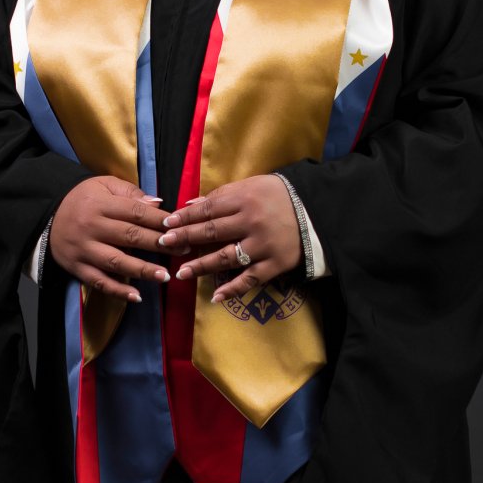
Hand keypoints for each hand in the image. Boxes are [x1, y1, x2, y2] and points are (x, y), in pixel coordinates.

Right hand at [50, 176, 169, 301]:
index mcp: (101, 204)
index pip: (135, 212)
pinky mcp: (77, 268)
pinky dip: (117, 290)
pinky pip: (99, 282)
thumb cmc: (82, 198)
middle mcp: (92, 227)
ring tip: (165, 276)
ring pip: (117, 261)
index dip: (159, 220)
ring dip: (143, 270)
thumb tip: (158, 204)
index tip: (179, 226)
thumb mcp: (103, 185)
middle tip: (184, 249)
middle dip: (159, 244)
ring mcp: (84, 249)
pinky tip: (136, 296)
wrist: (46, 214)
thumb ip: (130, 193)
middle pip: (130, 236)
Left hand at [157, 175, 301, 302]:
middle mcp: (252, 222)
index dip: (186, 217)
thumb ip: (222, 195)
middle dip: (186, 239)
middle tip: (165, 245)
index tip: (166, 224)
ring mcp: (263, 245)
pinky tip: (215, 297)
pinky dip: (233, 289)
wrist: (317, 210)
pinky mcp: (275, 264)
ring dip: (202, 266)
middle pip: (213, 232)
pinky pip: (250, 279)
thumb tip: (190, 205)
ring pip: (227, 258)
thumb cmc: (279, 195)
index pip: (209, 210)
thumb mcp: (253, 185)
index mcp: (245, 199)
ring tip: (181, 273)